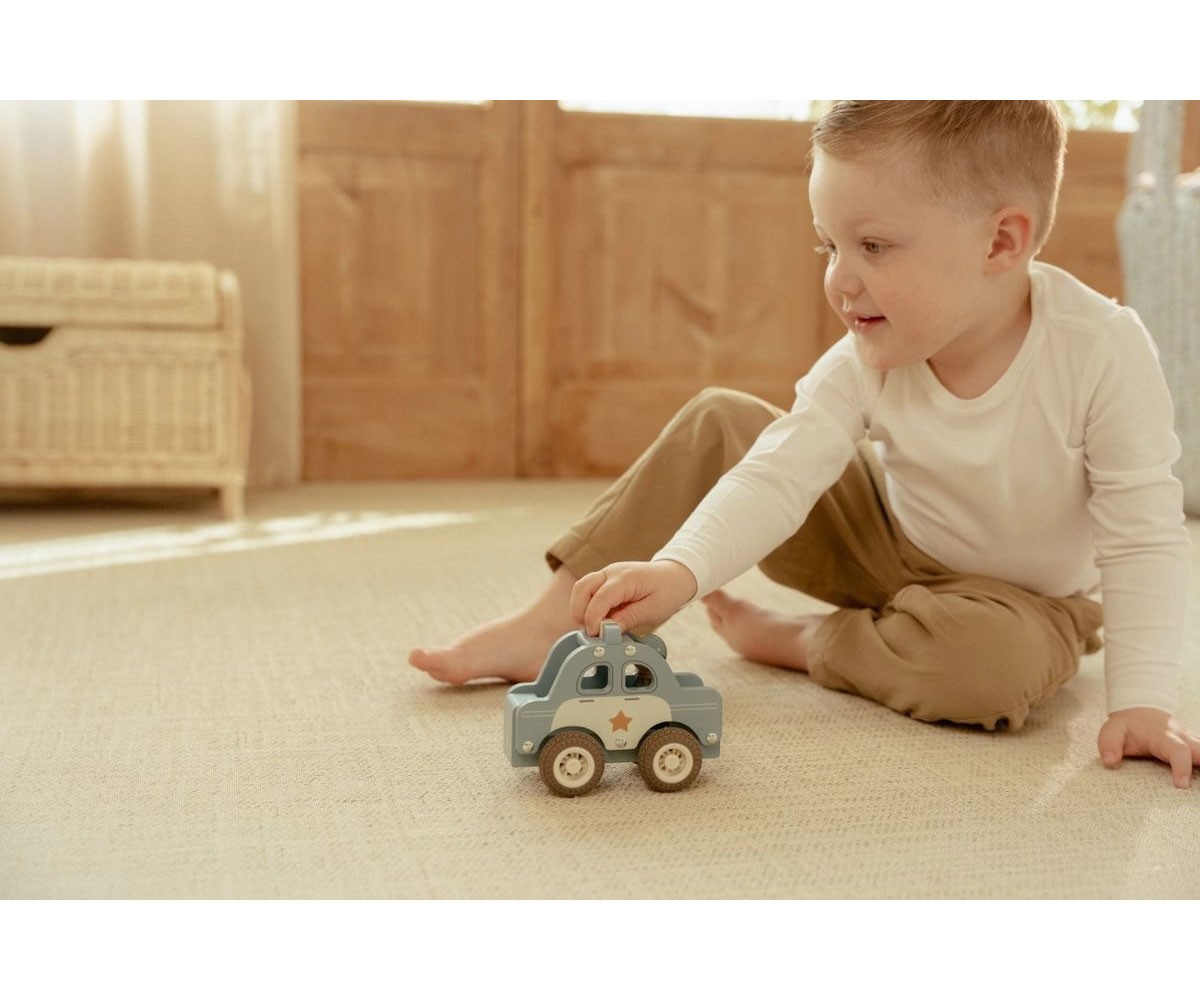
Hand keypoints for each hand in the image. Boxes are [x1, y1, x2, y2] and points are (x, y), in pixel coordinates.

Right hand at [570, 560, 697, 636]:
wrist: (675, 575)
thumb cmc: (668, 590)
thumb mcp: (653, 610)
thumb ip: (629, 619)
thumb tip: (607, 631)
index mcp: (626, 578)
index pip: (600, 597)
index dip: (593, 618)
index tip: (595, 635)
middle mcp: (611, 572)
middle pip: (581, 588)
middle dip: (580, 612)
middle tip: (592, 633)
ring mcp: (606, 574)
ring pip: (580, 589)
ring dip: (581, 609)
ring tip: (595, 628)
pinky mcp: (605, 580)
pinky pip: (587, 591)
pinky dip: (587, 606)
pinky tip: (600, 620)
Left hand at [1097, 708, 1199, 788]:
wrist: (1140, 709)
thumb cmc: (1126, 725)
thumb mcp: (1111, 730)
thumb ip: (1109, 745)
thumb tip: (1109, 762)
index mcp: (1164, 736)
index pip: (1178, 751)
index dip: (1182, 767)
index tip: (1182, 785)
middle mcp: (1183, 739)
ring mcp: (1191, 743)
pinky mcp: (1194, 749)